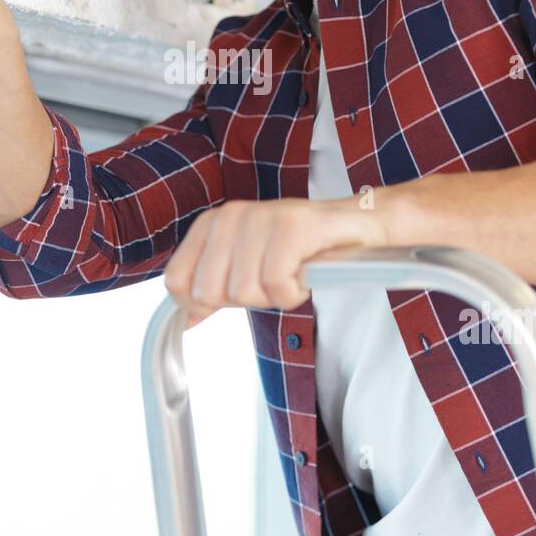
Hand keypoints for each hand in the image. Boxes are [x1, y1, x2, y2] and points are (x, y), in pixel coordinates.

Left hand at [163, 195, 391, 329]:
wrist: (358, 229)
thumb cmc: (302, 251)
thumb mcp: (248, 269)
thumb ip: (213, 291)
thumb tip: (184, 320)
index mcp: (212, 223)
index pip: (177, 282)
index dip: (203, 305)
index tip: (235, 297)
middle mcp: (231, 215)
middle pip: (208, 292)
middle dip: (244, 300)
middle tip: (272, 282)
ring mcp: (262, 216)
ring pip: (244, 290)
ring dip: (275, 296)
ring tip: (292, 274)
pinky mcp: (293, 224)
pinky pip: (276, 282)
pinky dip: (294, 293)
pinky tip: (305, 275)